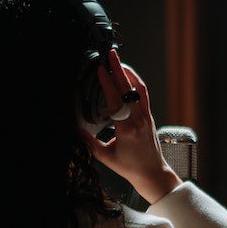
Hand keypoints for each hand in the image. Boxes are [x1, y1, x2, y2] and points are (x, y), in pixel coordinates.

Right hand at [77, 49, 181, 203]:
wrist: (153, 173)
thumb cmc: (130, 167)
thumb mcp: (105, 156)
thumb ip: (88, 142)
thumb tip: (73, 128)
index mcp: (127, 130)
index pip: (116, 101)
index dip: (107, 84)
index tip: (100, 70)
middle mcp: (138, 120)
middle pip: (128, 89)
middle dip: (118, 69)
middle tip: (109, 54)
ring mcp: (146, 116)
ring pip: (139, 88)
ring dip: (128, 72)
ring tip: (117, 60)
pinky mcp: (149, 116)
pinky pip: (143, 94)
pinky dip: (134, 81)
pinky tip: (126, 75)